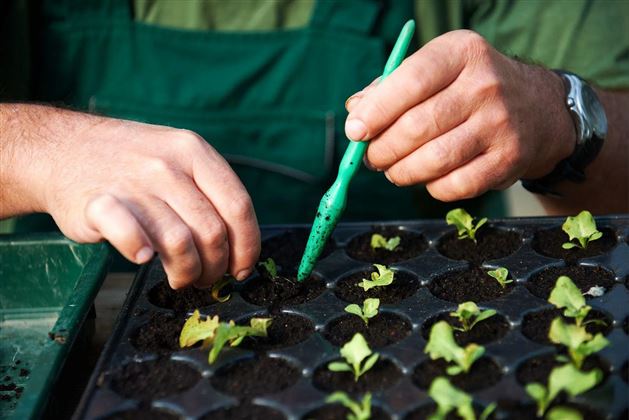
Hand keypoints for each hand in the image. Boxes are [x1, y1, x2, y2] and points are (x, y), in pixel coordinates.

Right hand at [11, 106, 259, 288]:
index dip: (247, 246)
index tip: (242, 268)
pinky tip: (143, 258)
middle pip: (213, 231)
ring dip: (187, 272)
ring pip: (180, 243)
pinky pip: (130, 236)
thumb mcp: (177, 157)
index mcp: (194, 151)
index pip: (238, 206)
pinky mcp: (99, 203)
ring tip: (181, 276)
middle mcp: (166, 164)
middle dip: (216, 267)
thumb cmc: (130, 163)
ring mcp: (132, 183)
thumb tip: (240, 248)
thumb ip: (208, 192)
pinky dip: (140, 252)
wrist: (63, 148)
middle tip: (206, 277)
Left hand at [344, 30, 574, 200]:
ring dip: (401, 172)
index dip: (376, 111)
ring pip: (433, 160)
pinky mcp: (508, 160)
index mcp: (461, 52)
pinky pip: (455, 185)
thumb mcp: (438, 70)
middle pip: (416, 127)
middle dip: (382, 150)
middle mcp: (485, 85)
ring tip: (393, 170)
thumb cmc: (471, 89)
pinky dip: (431, 188)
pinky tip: (428, 178)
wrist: (539, 109)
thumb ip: (393, 87)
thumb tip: (356, 112)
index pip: (411, 81)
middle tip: (372, 158)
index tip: (356, 131)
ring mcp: (500, 124)